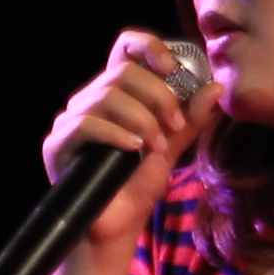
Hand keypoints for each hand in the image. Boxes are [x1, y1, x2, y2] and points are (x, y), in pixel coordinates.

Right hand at [42, 29, 208, 255]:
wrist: (117, 227)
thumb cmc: (138, 186)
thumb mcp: (172, 148)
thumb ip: (190, 119)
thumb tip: (215, 86)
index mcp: (116, 93)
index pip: (126, 48)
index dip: (149, 47)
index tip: (174, 69)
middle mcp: (90, 100)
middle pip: (122, 71)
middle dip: (158, 96)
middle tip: (176, 126)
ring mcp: (71, 121)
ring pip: (107, 95)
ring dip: (142, 119)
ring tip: (157, 147)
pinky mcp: (58, 144)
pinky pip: (86, 124)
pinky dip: (116, 133)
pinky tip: (134, 149)